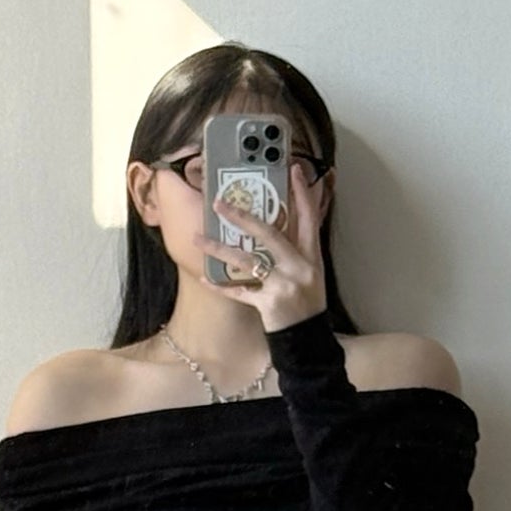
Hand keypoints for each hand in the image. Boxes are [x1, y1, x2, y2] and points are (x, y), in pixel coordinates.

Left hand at [209, 167, 328, 332]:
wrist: (309, 341)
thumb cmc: (306, 305)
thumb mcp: (310, 274)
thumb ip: (296, 249)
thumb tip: (276, 224)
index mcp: (312, 257)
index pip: (308, 219)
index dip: (301, 194)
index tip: (292, 169)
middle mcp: (299, 269)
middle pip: (270, 234)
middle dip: (243, 217)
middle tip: (220, 203)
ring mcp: (284, 287)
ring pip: (247, 261)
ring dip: (219, 248)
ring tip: (198, 239)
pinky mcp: (269, 305)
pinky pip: (239, 292)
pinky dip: (221, 285)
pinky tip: (205, 277)